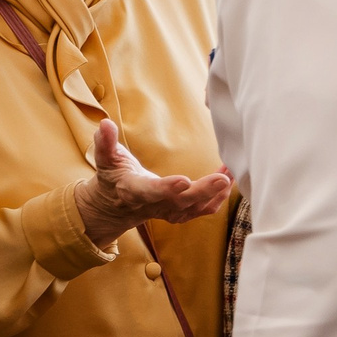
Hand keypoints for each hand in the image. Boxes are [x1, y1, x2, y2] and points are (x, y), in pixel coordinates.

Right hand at [73, 119, 232, 247]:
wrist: (117, 205)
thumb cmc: (113, 177)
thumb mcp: (105, 159)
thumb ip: (105, 142)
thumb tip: (105, 123)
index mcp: (134, 191)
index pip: (150, 191)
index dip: (166, 188)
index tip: (183, 181)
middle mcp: (154, 205)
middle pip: (181, 202)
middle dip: (203, 191)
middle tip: (223, 178)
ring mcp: (170, 212)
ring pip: (196, 207)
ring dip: (216, 192)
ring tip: (232, 172)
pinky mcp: (181, 213)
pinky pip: (204, 209)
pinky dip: (218, 197)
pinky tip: (230, 179)